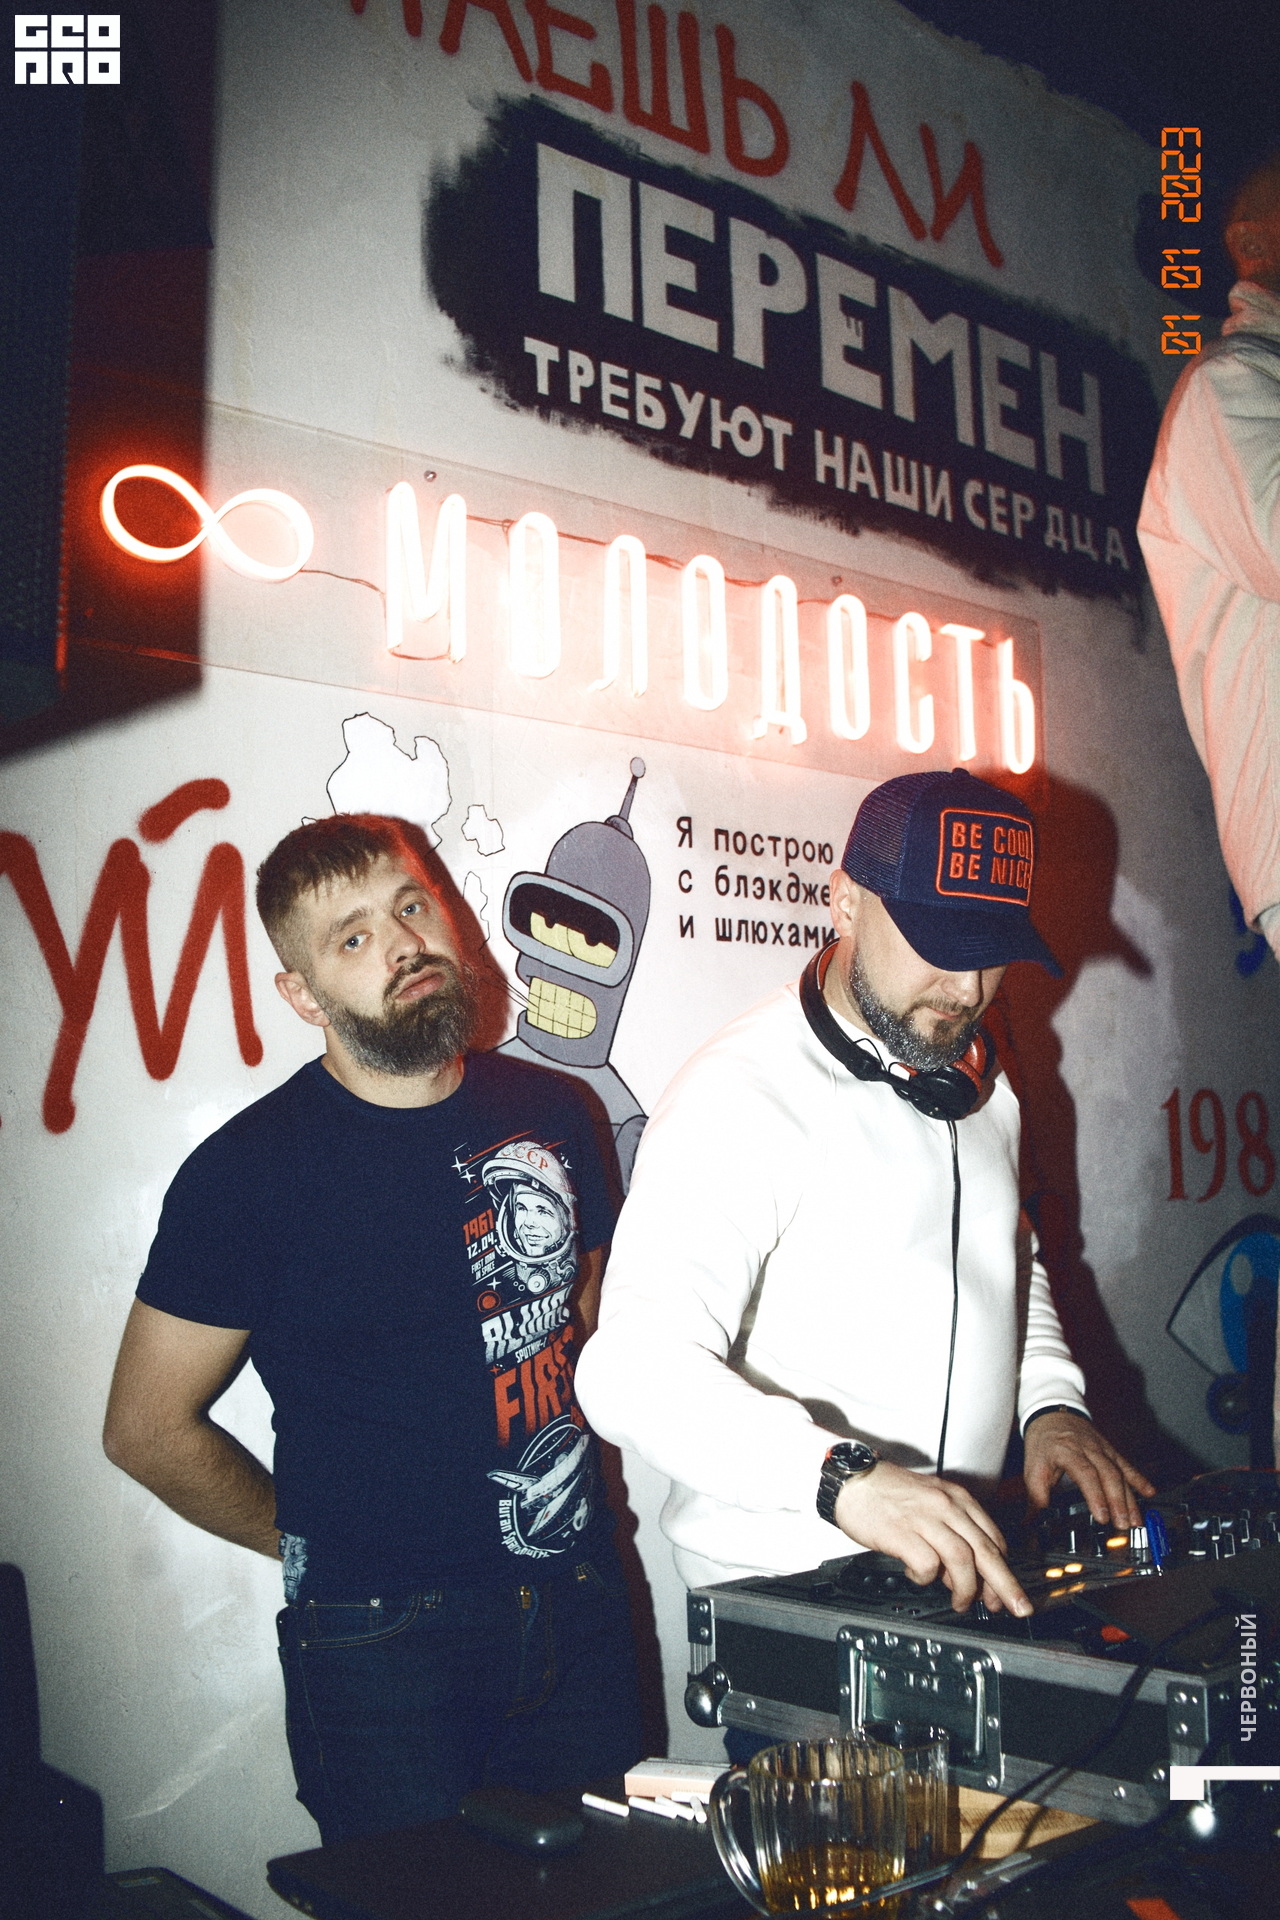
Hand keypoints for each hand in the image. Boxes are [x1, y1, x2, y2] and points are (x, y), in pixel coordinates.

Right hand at [833, 1459, 1031, 1615]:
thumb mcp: (929, 1501)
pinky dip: (927, 1578)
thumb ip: (950, 1532)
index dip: (1004, 1569)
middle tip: (1017, 1607)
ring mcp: (925, 1518)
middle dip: (1005, 1584)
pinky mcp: (902, 1532)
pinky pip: (927, 1564)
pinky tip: (917, 1577)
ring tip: (961, 1602)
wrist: (852, 1479)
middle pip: (986, 1550)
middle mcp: (946, 1506)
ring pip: (962, 1559)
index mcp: (956, 1498)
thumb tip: (960, 1574)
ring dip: (966, 1587)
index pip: (993, 1537)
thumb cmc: (886, 1493)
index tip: (1006, 1590)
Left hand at [1022, 1413, 1154, 1528]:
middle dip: (1118, 1502)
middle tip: (1123, 1525)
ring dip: (1130, 1498)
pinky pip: (1127, 1465)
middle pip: (1108, 1475)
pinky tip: (1150, 1492)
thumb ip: (1036, 1495)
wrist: (1053, 1413)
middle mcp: (1089, 1449)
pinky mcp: (1111, 1451)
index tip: (1102, 1516)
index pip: (1085, 1473)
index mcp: (1067, 1450)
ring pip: (1120, 1473)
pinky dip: (1139, 1479)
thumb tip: (1033, 1520)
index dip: (1096, 1495)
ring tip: (1136, 1520)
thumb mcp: (1032, 1466)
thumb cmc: (1043, 1441)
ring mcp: (1103, 1449)